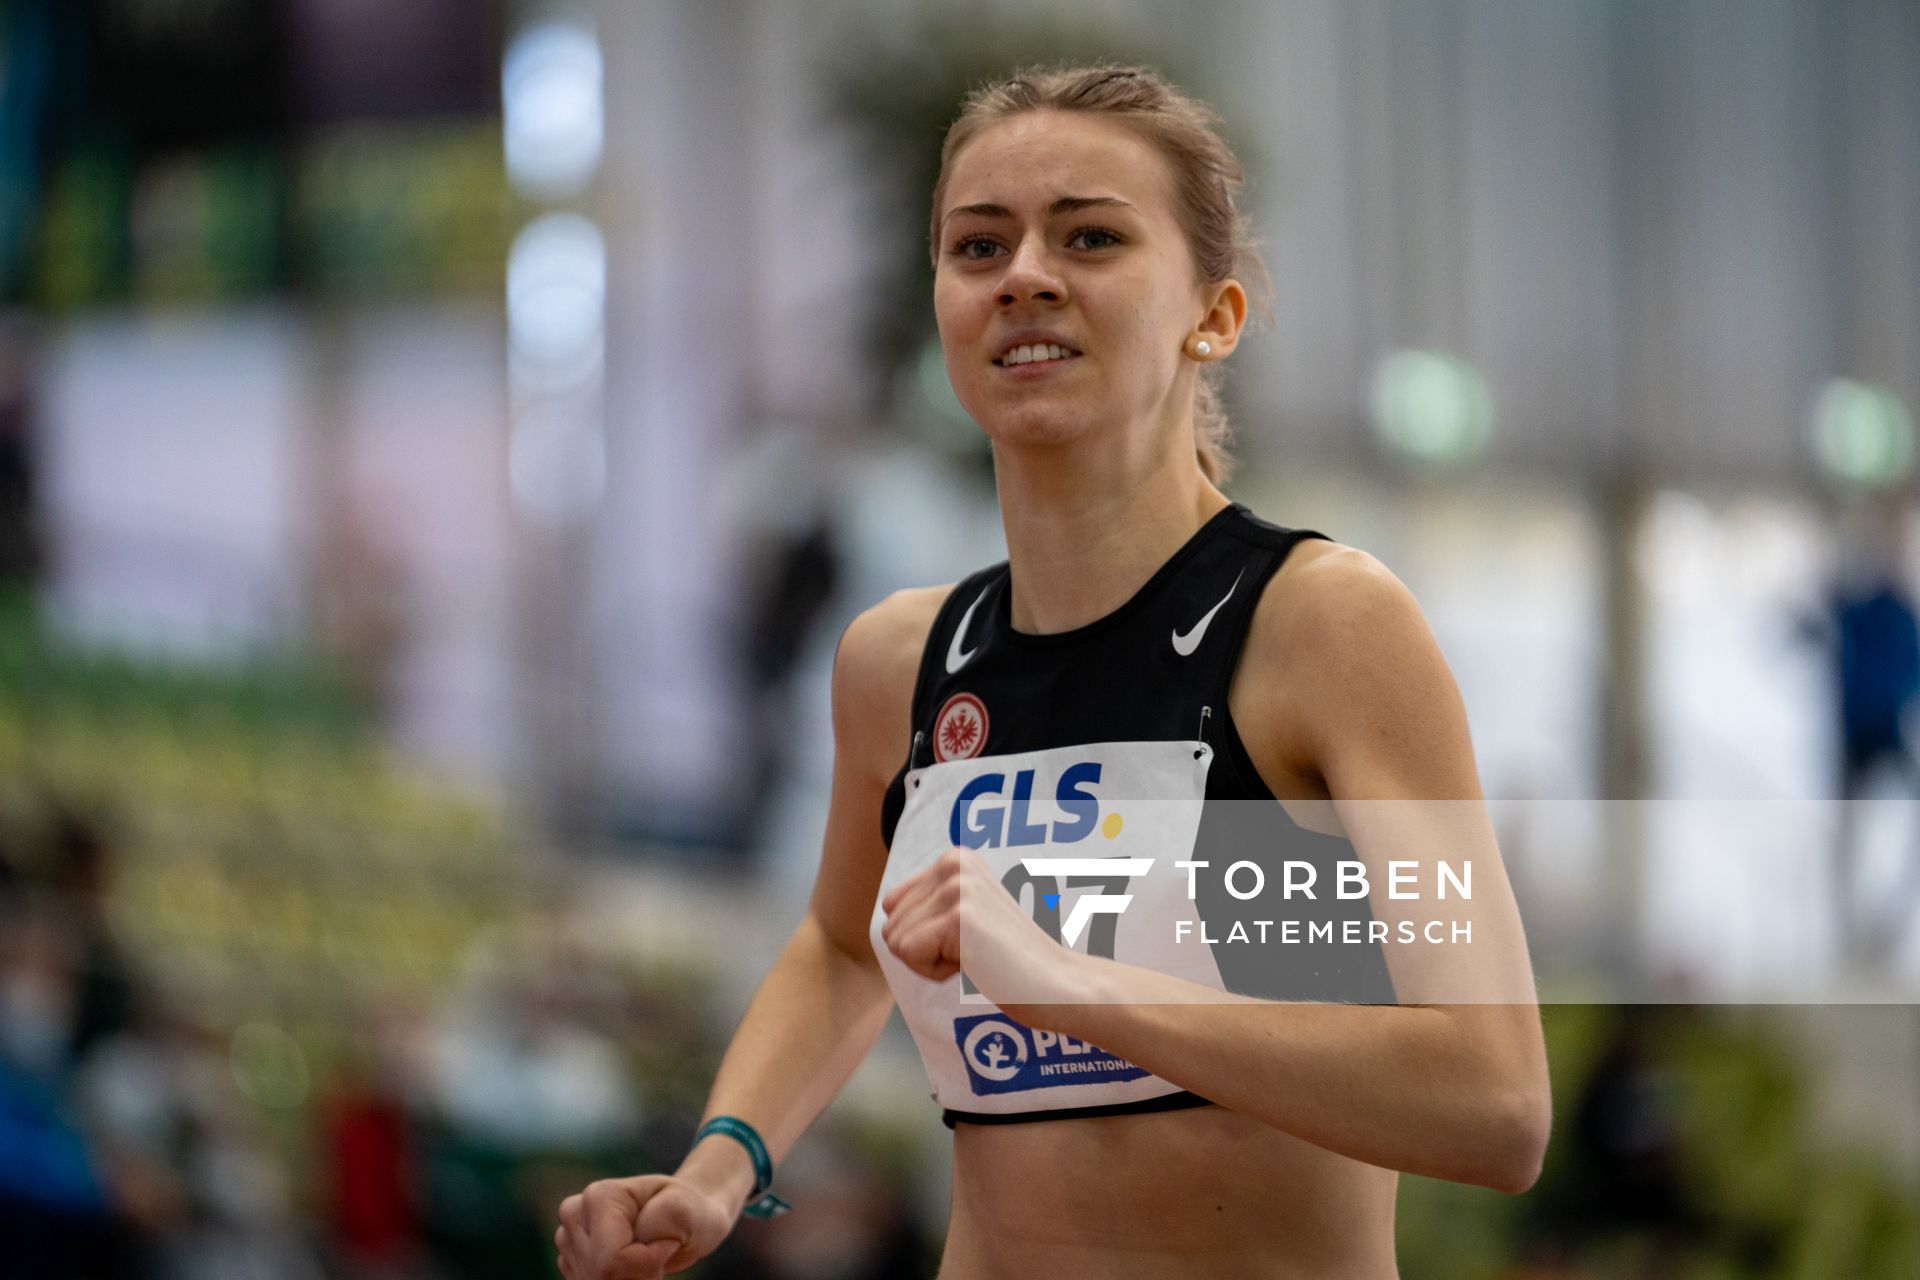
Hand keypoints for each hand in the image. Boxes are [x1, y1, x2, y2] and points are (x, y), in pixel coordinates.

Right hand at [555, 1174, 734, 1279]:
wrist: (684, 1217)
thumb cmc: (689, 1212)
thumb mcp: (686, 1211)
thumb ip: (660, 1225)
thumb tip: (620, 1255)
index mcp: (598, 1196)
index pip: (612, 1261)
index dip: (648, 1264)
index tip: (667, 1243)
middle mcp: (575, 1214)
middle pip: (602, 1276)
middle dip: (638, 1274)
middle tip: (659, 1252)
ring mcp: (568, 1238)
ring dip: (630, 1279)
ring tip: (646, 1257)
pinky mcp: (571, 1260)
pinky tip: (631, 1266)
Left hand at [879, 847, 1086, 1013]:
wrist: (1053, 983)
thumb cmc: (1005, 959)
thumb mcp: (962, 913)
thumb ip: (928, 902)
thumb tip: (884, 904)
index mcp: (955, 858)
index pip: (892, 905)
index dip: (923, 936)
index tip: (966, 938)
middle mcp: (954, 863)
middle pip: (890, 923)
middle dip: (924, 950)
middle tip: (973, 950)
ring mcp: (957, 888)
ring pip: (895, 940)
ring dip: (930, 961)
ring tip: (975, 955)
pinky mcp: (958, 917)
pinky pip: (908, 954)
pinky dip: (935, 972)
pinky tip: (973, 964)